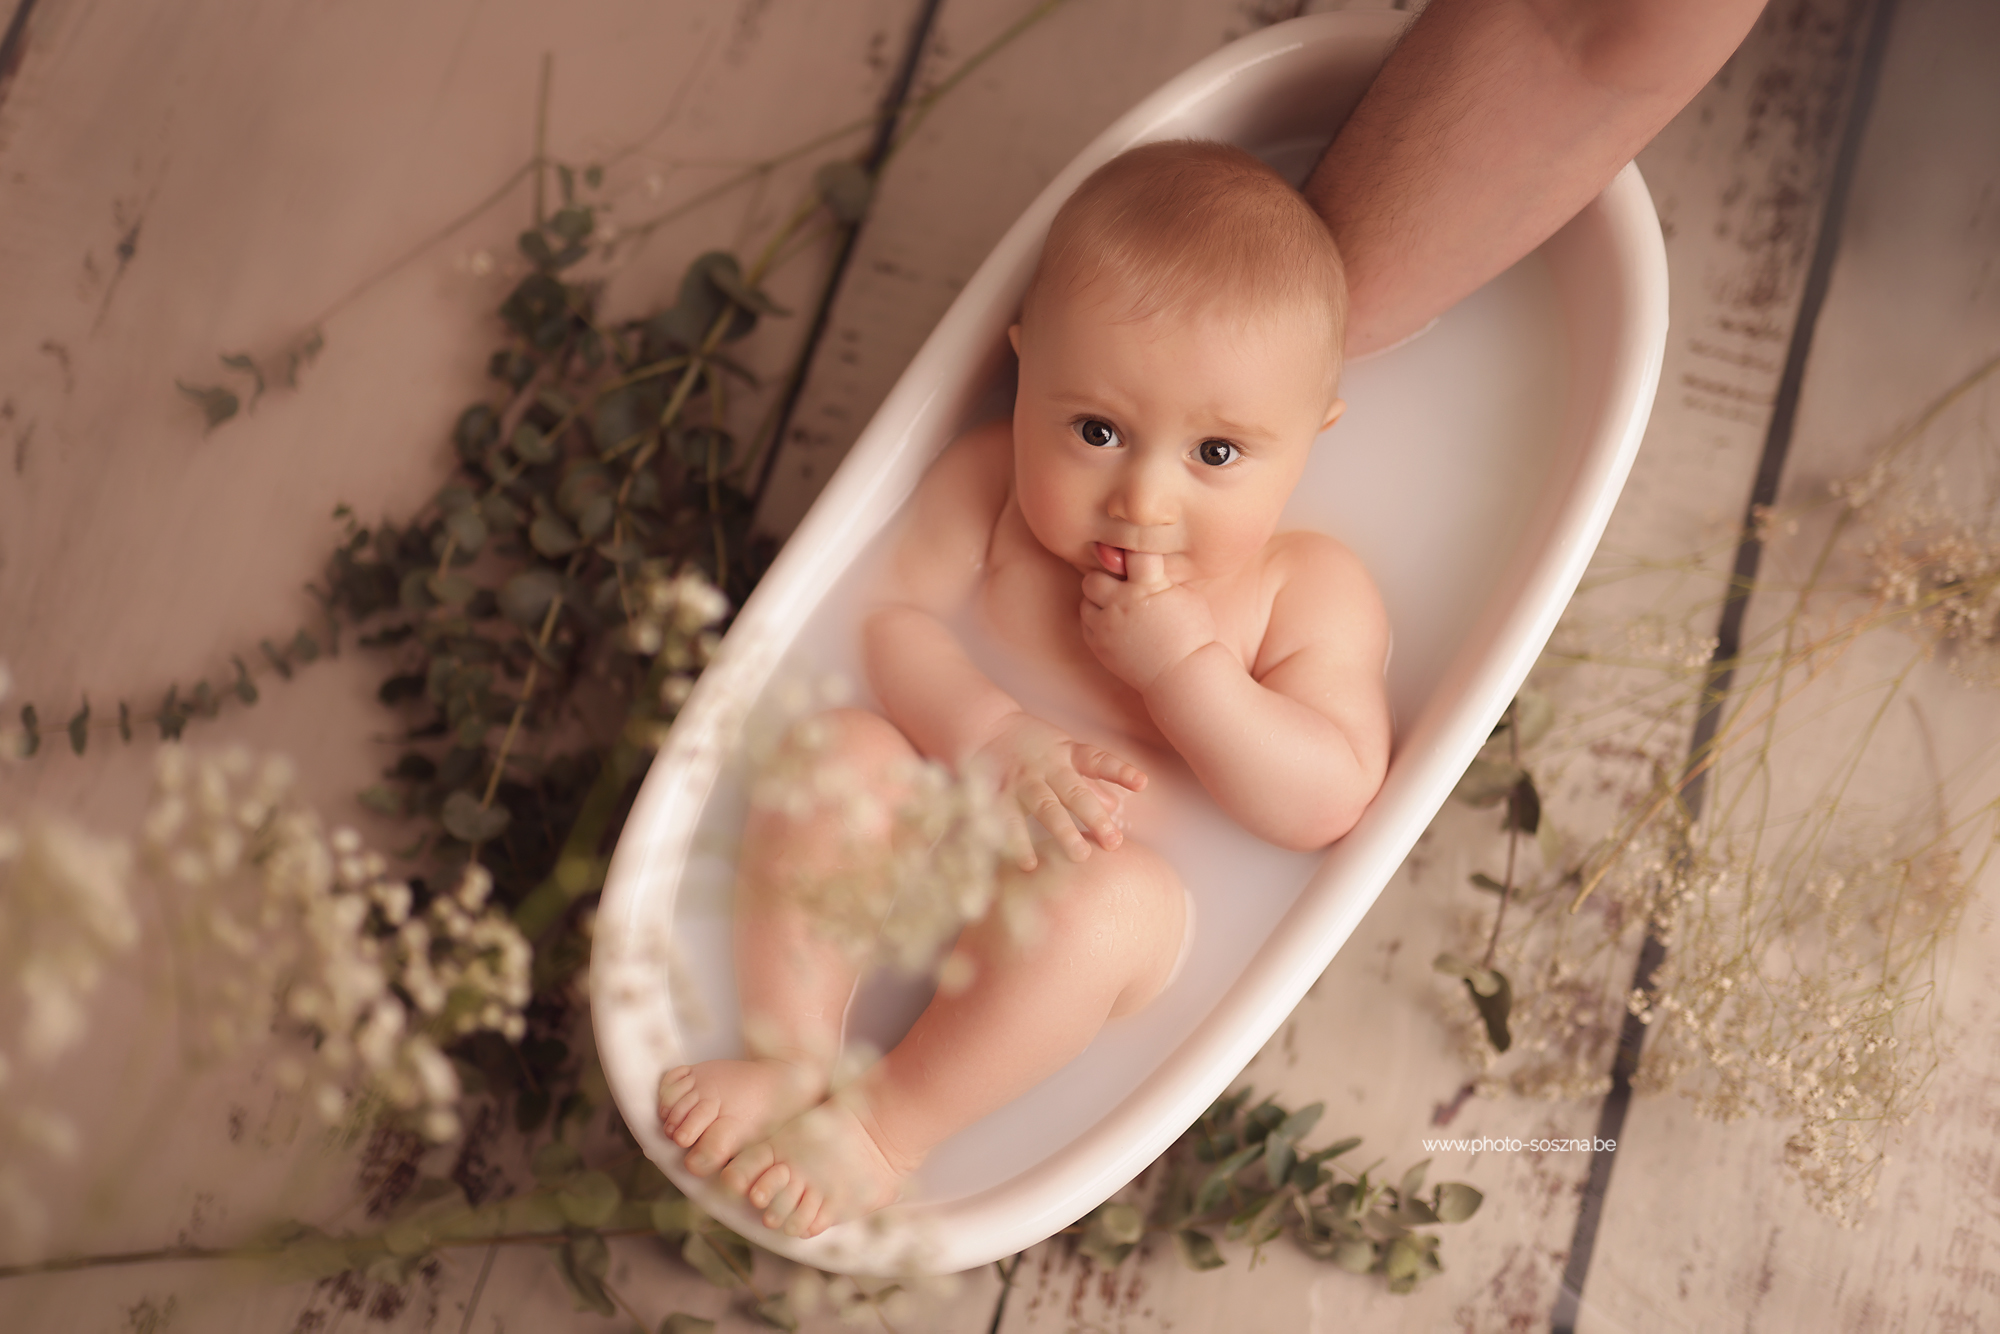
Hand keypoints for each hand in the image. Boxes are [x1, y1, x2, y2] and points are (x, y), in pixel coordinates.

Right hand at [971, 713, 1145, 869]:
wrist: (984, 727)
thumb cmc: (1031, 744)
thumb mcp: (1064, 752)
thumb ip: (1090, 780)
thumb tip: (1115, 805)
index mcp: (1066, 754)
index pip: (1098, 761)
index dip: (1120, 771)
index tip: (1142, 784)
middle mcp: (1047, 767)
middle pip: (1075, 792)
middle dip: (1095, 818)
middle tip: (1114, 843)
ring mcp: (1022, 781)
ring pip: (1045, 807)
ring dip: (1063, 831)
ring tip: (1080, 856)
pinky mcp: (998, 794)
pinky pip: (1009, 821)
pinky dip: (1018, 843)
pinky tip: (1029, 864)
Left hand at [1079, 551, 1218, 690]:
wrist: (1182, 675)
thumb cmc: (1192, 634)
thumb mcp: (1188, 595)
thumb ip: (1165, 577)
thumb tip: (1150, 563)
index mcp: (1147, 586)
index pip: (1131, 552)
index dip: (1132, 551)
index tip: (1134, 557)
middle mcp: (1121, 602)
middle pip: (1093, 577)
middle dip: (1105, 581)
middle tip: (1120, 587)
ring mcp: (1107, 625)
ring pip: (1085, 600)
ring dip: (1098, 601)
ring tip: (1117, 607)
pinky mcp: (1099, 645)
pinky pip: (1085, 623)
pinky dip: (1096, 621)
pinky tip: (1115, 624)